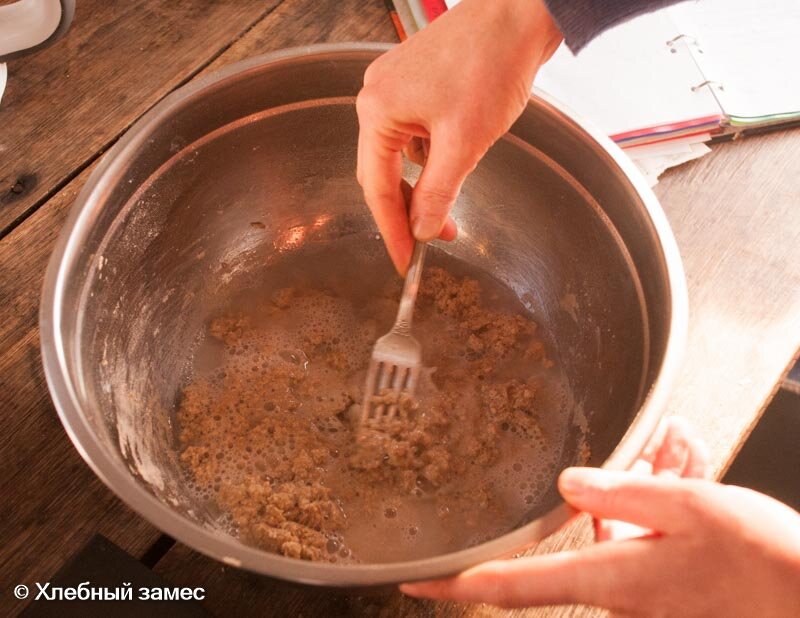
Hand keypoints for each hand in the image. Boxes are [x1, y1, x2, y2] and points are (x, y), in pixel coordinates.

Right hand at [356, 0, 562, 272]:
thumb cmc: (490, 65)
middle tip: (432, 239)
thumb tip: (423, 229)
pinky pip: (412, 134)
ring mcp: (394, 87)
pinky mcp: (415, 83)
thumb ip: (438, 192)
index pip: (377, 189)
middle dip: (408, 210)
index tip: (405, 261)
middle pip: (382, 173)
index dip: (392, 231)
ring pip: (399, 156)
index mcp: (378, 112)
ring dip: (422, 184)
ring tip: (450, 206)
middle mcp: (376, 98)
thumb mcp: (464, 143)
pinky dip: (430, 158)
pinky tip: (453, 162)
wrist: (517, 13)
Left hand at [401, 417, 799, 616]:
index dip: (457, 584)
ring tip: (681, 445)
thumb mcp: (689, 509)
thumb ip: (618, 494)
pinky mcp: (670, 588)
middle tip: (656, 449)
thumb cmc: (765, 564)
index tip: (415, 583)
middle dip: (606, 487)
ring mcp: (647, 594)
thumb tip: (567, 487)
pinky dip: (663, 500)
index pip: (511, 586)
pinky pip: (650, 535)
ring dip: (645, 484)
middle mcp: (622, 594)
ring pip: (623, 524)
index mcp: (612, 580)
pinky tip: (686, 462)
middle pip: (583, 532)